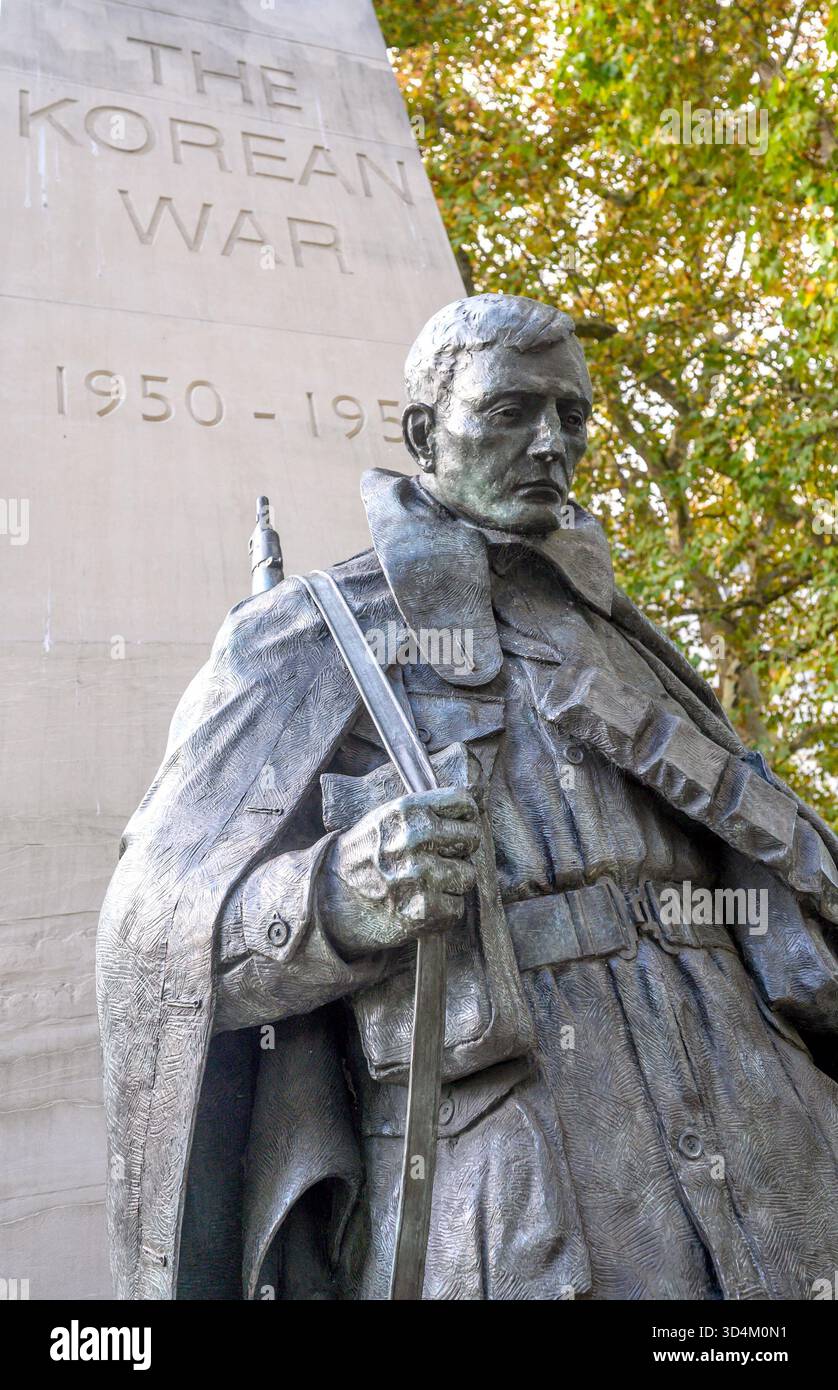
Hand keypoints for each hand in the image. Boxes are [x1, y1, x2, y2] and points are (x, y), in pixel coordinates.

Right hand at [316, 786, 481, 959]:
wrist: (332, 896)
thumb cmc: (368, 852)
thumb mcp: (390, 817)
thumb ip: (432, 806)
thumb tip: (479, 792)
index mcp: (407, 810)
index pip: (464, 803)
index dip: (464, 816)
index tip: (455, 826)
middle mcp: (414, 839)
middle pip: (471, 838)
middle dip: (458, 849)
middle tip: (436, 857)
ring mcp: (419, 876)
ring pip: (467, 875)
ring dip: (451, 882)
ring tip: (424, 882)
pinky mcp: (424, 910)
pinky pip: (456, 907)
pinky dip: (442, 910)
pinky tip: (419, 903)